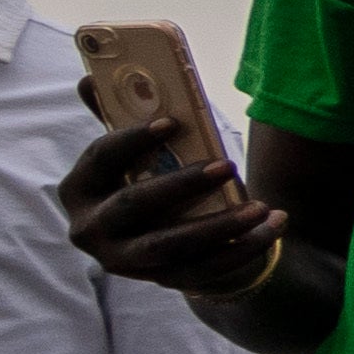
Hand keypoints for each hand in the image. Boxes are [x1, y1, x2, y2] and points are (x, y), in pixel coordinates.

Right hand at [58, 124, 289, 307]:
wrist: (167, 242)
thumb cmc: (145, 182)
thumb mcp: (128, 153)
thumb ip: (114, 115)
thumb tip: (93, 72)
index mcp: (79, 190)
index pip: (100, 160)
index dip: (132, 140)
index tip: (174, 122)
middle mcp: (93, 229)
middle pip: (134, 205)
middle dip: (180, 185)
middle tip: (226, 164)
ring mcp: (126, 261)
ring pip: (173, 245)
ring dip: (221, 225)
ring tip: (262, 206)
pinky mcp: (163, 281)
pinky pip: (205, 269)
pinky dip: (244, 248)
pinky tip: (274, 225)